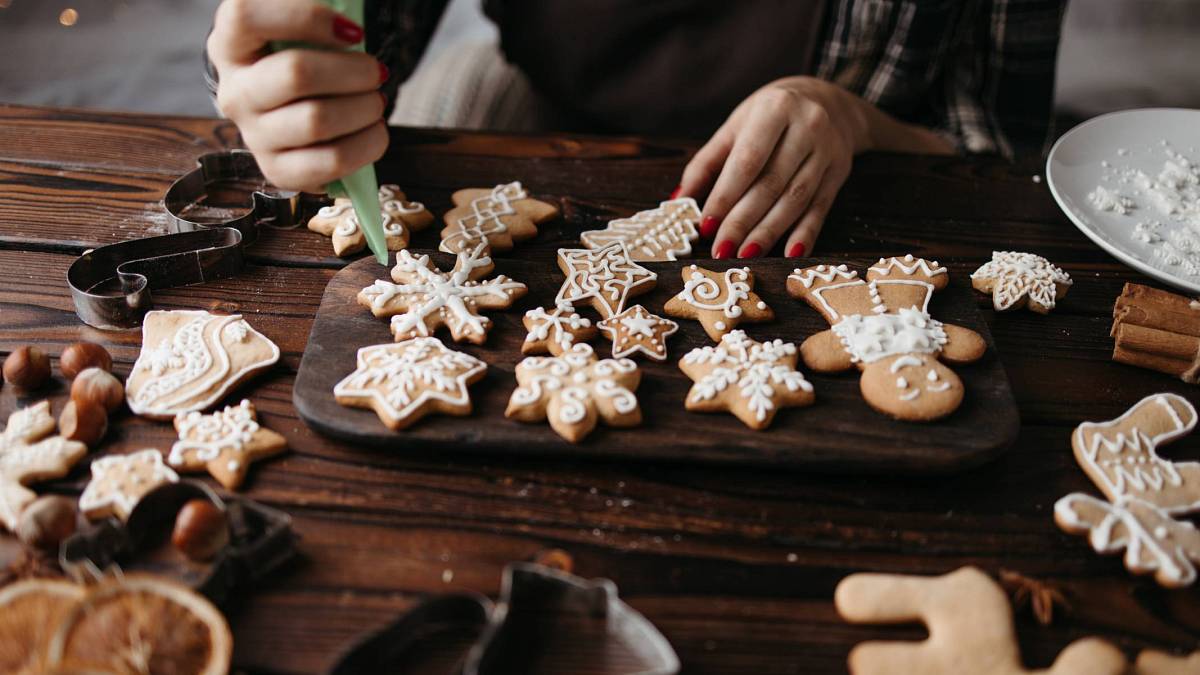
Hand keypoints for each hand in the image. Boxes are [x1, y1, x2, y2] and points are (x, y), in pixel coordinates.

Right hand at [207, 0, 387, 192]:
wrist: (292, 107)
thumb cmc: (304, 56)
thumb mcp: (302, 26)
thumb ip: (320, 14)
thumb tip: (349, 25)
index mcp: (229, 43)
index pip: (245, 16)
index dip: (307, 18)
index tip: (353, 32)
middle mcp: (233, 91)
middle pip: (295, 74)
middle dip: (354, 71)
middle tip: (377, 71)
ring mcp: (253, 135)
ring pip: (317, 121)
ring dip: (364, 108)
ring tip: (376, 100)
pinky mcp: (277, 170)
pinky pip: (329, 162)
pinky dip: (367, 144)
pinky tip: (374, 130)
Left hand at [677, 76, 950, 257]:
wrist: (828, 101)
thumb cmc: (770, 116)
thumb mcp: (736, 126)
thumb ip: (706, 163)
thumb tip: (680, 201)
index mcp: (775, 109)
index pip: (747, 161)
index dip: (725, 196)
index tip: (705, 225)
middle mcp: (807, 127)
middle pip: (771, 184)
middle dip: (743, 221)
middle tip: (721, 249)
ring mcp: (827, 151)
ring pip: (796, 200)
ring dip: (769, 232)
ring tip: (745, 255)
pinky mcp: (839, 172)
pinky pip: (821, 208)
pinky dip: (806, 234)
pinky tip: (790, 253)